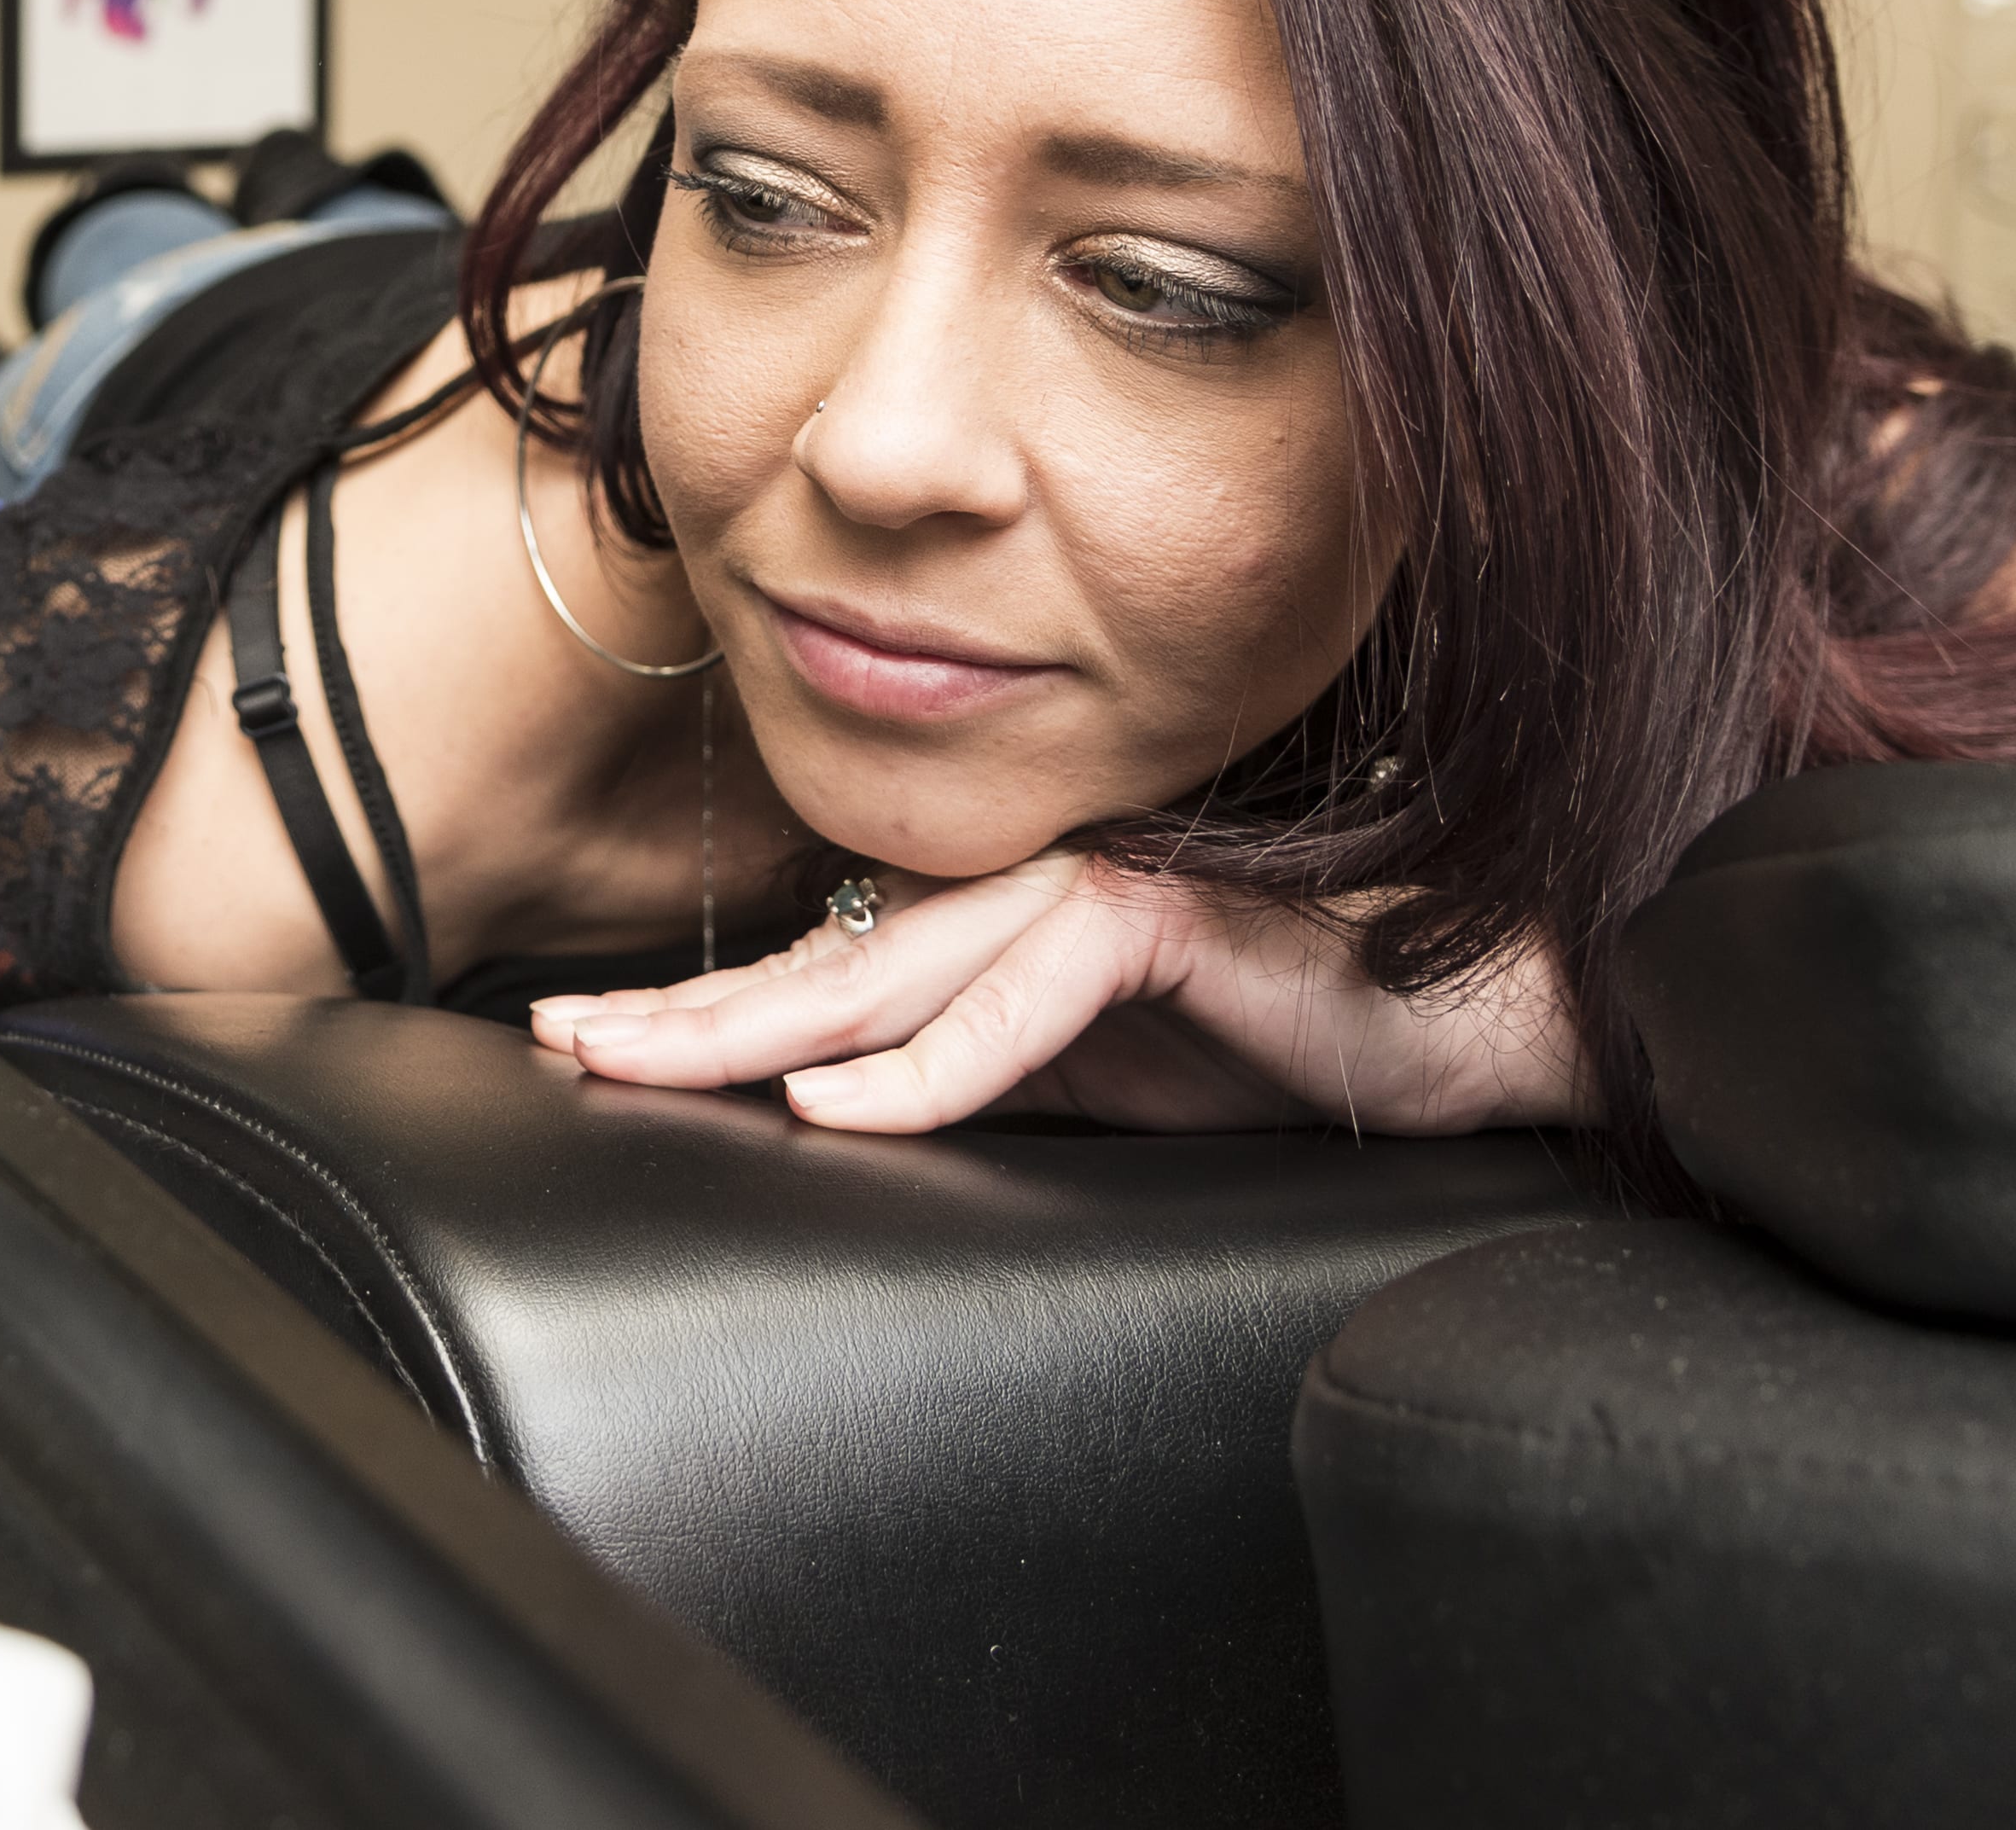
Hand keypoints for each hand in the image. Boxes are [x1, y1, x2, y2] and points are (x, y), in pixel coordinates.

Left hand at [530, 852, 1593, 1135]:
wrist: (1449, 1023)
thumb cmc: (1267, 1046)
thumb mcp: (1083, 1089)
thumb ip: (973, 1082)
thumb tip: (839, 1120)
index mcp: (991, 928)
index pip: (816, 976)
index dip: (696, 1010)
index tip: (575, 1041)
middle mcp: (1019, 894)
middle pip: (822, 964)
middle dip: (684, 1011)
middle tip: (565, 1042)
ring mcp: (1087, 895)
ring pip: (896, 968)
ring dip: (765, 1029)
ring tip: (651, 1067)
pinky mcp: (1161, 922)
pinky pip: (1026, 998)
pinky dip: (932, 1061)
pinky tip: (844, 1105)